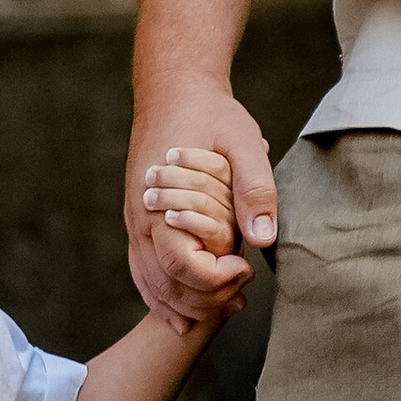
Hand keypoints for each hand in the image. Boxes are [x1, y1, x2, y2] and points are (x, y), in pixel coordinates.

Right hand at [125, 79, 275, 324]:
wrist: (172, 89)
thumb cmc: (210, 114)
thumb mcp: (243, 141)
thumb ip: (255, 188)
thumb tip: (264, 238)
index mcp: (161, 201)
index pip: (181, 266)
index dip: (215, 280)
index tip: (246, 269)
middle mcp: (142, 219)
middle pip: (165, 284)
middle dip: (205, 301)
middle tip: (242, 297)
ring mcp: (136, 221)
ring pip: (150, 283)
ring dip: (185, 304)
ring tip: (224, 309)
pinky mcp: (139, 220)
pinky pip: (142, 269)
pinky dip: (160, 296)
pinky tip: (183, 311)